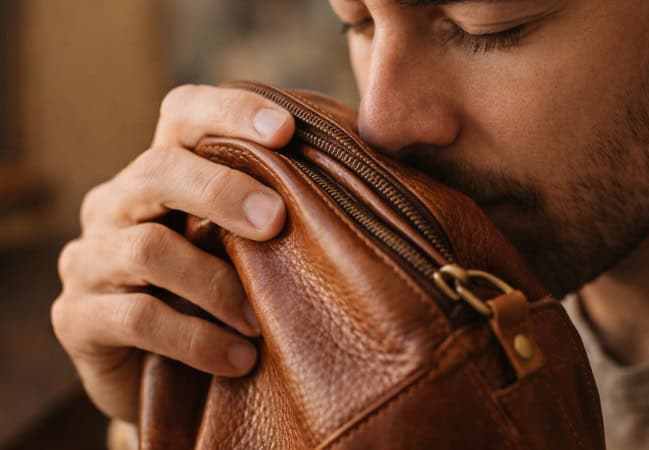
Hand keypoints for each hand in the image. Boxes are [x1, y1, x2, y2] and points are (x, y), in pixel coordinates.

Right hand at [52, 85, 294, 422]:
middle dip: (221, 191)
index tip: (286, 130)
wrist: (169, 382)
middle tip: (275, 222)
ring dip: (216, 285)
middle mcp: (115, 206)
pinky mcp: (78, 317)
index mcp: (159, 174)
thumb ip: (276, 210)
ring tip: (260, 321)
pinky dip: (197, 339)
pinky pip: (138, 318)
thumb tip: (357, 168)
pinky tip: (239, 359)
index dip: (229, 112)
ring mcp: (90, 260)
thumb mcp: (246, 248)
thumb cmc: (221, 299)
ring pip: (148, 250)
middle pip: (157, 171)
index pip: (181, 114)